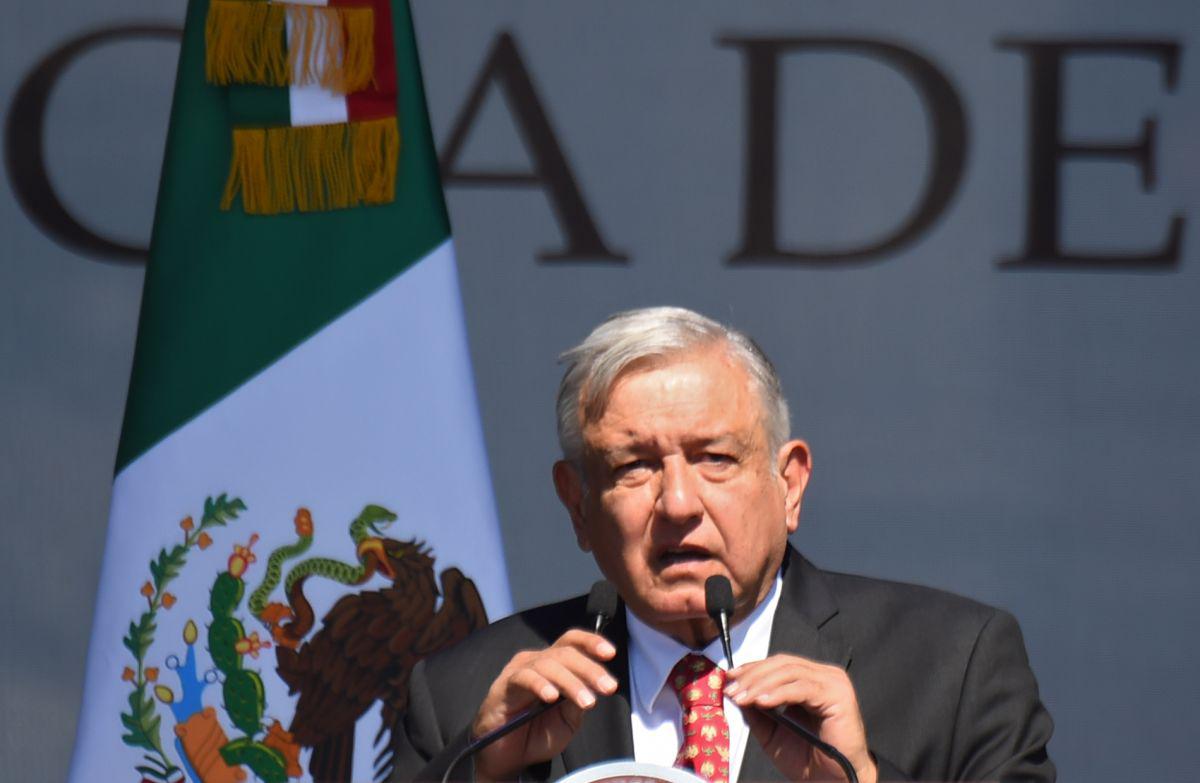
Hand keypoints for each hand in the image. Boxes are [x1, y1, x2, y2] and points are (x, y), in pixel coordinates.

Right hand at [471, 629, 617, 781]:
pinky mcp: (504, 685)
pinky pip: (524, 678)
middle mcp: (536, 661)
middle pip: (566, 653)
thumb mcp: (567, 721)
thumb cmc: (535, 734)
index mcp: (553, 665)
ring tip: (587, 701)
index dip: (591, 642)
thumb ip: (578, 702)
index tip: (611, 653)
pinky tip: (552, 697)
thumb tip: (594, 686)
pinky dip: (540, 685)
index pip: (572, 643)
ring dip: (572, 682)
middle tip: (608, 687)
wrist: (505, 756)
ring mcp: (519, 670)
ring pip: (549, 665)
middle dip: (590, 669)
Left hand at [725, 654, 876, 782]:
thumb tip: (736, 693)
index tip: (729, 679)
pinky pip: (802, 688)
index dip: (752, 668)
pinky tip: (762, 701)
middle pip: (782, 664)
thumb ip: (757, 712)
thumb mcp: (773, 733)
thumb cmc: (810, 760)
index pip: (778, 664)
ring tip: (742, 697)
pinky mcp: (838, 695)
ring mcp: (833, 683)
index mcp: (811, 679)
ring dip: (761, 684)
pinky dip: (779, 693)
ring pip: (790, 672)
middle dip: (752, 676)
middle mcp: (824, 676)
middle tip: (732, 690)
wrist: (833, 782)